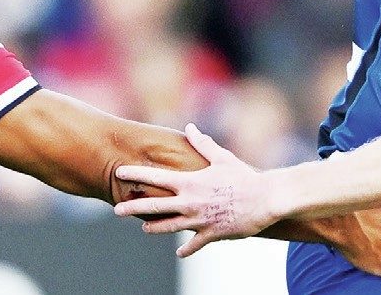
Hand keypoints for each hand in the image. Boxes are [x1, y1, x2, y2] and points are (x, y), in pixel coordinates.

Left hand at [114, 124, 275, 256]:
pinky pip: (193, 244)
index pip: (156, 176)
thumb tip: (190, 127)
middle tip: (116, 210)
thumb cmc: (244, 176)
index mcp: (191, 182)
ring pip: (169, 227)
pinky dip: (186, 249)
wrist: (265, 199)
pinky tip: (179, 252)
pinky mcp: (210, 234)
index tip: (119, 172)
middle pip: (154, 206)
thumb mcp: (222, 158)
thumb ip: (202, 144)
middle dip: (133, 207)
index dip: (136, 174)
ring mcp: (198, 220)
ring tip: (144, 229)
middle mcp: (190, 202)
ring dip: (154, 228)